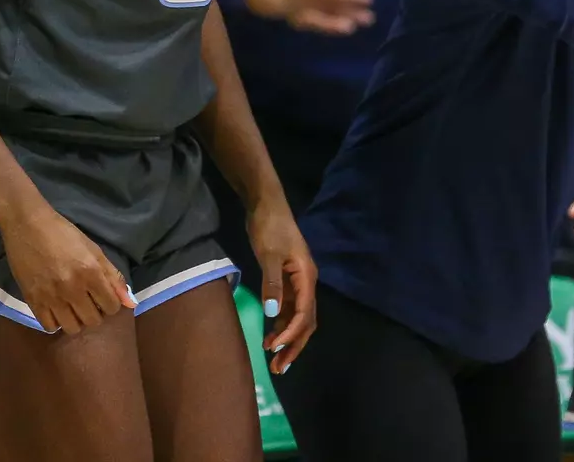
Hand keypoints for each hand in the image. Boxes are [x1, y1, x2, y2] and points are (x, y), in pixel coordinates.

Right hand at [0, 205, 133, 333]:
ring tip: (72, 307)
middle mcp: (72, 288)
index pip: (111, 307)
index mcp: (91, 272)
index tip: (103, 297)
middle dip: (95, 312)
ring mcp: (51, 296)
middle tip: (88, 301)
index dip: (110, 304)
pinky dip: (56, 322)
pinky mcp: (32, 300)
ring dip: (76, 320)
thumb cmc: (64, 234)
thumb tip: (130, 302)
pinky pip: (49, 327)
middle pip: (93, 320)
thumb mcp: (94, 250)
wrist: (28, 226)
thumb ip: (113, 277)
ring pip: (72, 328)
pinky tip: (57, 309)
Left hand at [248, 199, 317, 374]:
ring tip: (272, 358)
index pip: (304, 313)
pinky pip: (289, 310)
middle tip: (279, 368)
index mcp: (307, 277)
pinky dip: (281, 325)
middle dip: (294, 345)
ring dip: (287, 339)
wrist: (266, 206)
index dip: (291, 333)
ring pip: (298, 318)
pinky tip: (269, 336)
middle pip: (306, 322)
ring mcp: (298, 283)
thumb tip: (273, 314)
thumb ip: (272, 284)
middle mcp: (306, 283)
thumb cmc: (270, 228)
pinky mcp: (287, 281)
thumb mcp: (269, 255)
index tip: (274, 348)